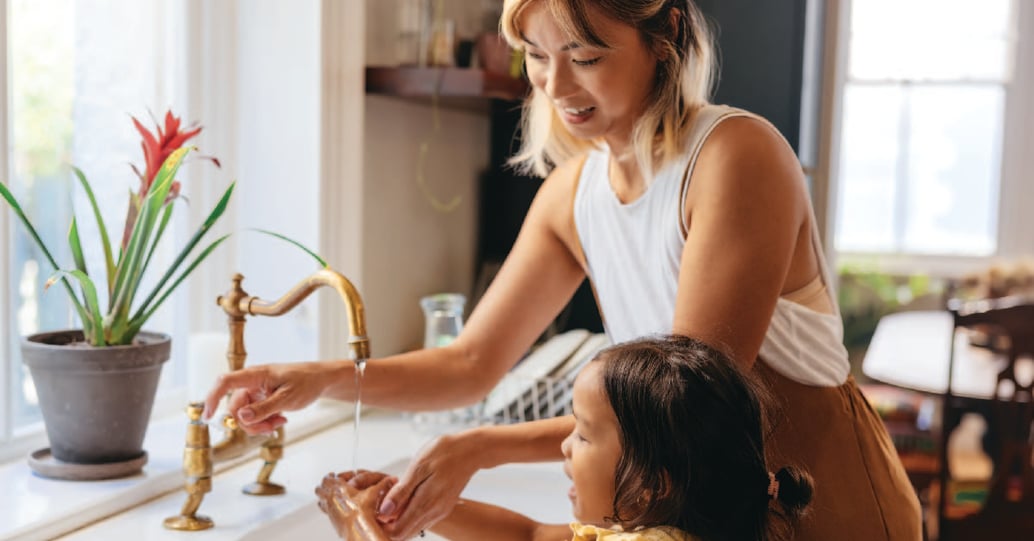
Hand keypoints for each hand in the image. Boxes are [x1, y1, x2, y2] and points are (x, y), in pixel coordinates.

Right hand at [202, 361, 337, 433]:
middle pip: (235, 408)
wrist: (320, 380)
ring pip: (244, 416)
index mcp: (256, 375)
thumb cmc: (306, 382)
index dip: (212, 398)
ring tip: (280, 422)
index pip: (225, 382)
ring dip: (259, 425)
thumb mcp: (288, 398)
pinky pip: (254, 416)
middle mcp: (251, 383)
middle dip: (250, 423)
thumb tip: (241, 417)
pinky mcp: (260, 400)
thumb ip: (264, 408)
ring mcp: (255, 392)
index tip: (207, 417)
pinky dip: (264, 422)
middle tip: (271, 428)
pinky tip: (280, 419)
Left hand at [317, 471, 395, 540]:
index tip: (332, 474)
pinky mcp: (333, 522)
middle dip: (324, 486)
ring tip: (332, 497)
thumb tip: (392, 479)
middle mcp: (330, 499)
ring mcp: (330, 511)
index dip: (330, 476)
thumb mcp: (375, 493)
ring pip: (321, 501)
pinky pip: (327, 512)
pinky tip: (338, 509)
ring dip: (325, 497)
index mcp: (338, 488)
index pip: (327, 478)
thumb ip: (382, 484)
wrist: (360, 530)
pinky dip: (330, 508)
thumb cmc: (364, 511)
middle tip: (329, 484)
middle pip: (319, 489)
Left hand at [377, 434, 478, 540]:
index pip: (398, 532)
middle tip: (379, 504)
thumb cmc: (446, 453)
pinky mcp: (443, 507)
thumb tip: (385, 512)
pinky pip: (422, 518)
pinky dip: (410, 513)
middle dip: (389, 525)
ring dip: (399, 519)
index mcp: (426, 504)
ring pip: (413, 527)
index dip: (382, 526)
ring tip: (392, 498)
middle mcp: (434, 513)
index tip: (374, 511)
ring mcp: (440, 511)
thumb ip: (402, 492)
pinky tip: (406, 496)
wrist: (472, 450)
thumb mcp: (419, 466)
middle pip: (404, 533)